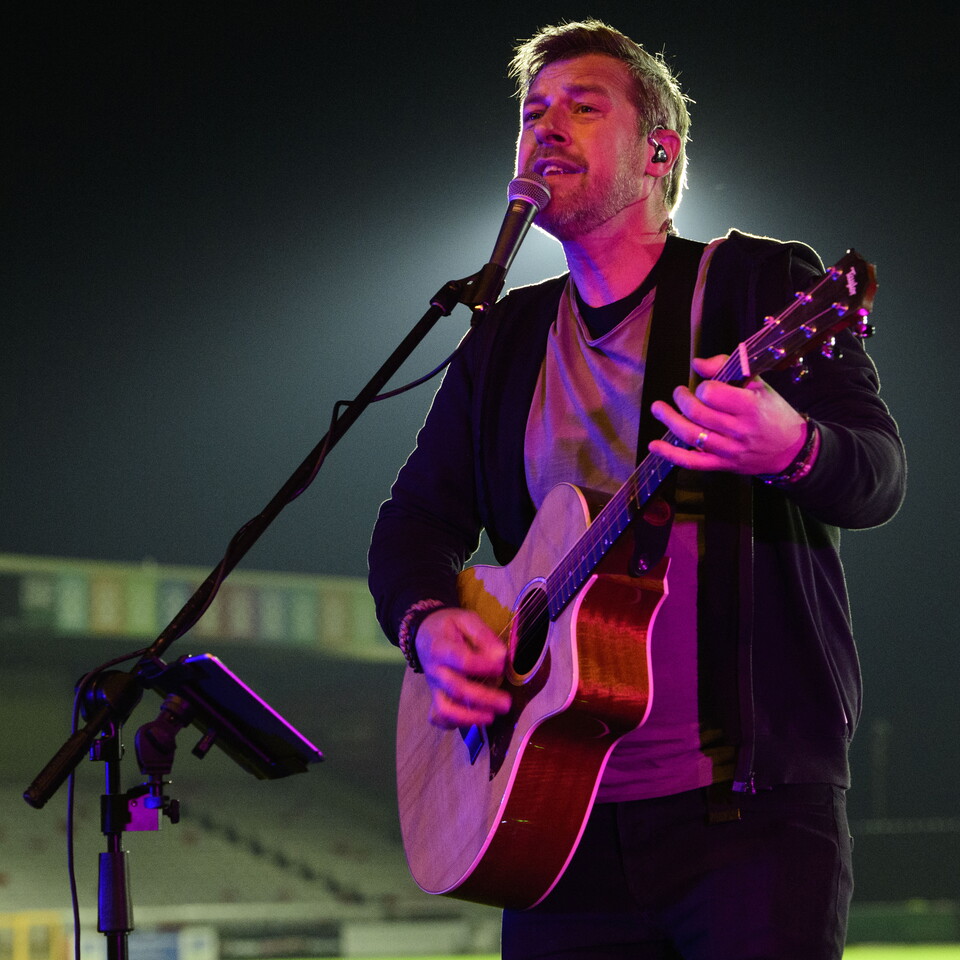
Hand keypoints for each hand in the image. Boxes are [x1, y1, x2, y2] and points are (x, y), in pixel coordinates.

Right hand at [414, 607, 510, 728]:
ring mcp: (434, 686)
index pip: (462, 660)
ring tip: (491, 717)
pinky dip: (453, 724)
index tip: (501, 666)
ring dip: (469, 717)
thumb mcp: (466, 619)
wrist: (424, 632)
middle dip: (483, 698)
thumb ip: (484, 635)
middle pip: (457, 689)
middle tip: (506, 703)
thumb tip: (501, 655)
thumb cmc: (449, 625)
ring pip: (446, 708)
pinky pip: (439, 716)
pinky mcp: (436, 696)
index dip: (483, 666)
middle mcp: (435, 670)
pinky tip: (473, 721)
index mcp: (441, 647)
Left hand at [648, 355, 810, 475]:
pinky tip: (654, 445)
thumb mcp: (759, 385)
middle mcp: (738, 430)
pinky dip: (670, 454)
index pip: (712, 393)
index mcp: (750, 407)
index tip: (704, 386)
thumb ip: (728, 369)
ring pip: (690, 436)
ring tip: (658, 408)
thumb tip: (697, 364)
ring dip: (669, 420)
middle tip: (678, 393)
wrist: (792, 450)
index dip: (702, 387)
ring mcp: (729, 450)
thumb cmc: (773, 413)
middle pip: (697, 414)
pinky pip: (692, 462)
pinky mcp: (722, 465)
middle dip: (681, 400)